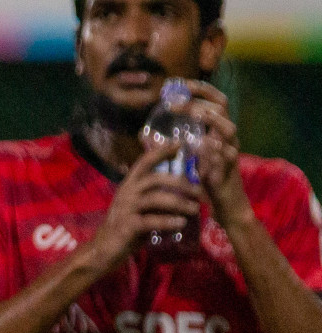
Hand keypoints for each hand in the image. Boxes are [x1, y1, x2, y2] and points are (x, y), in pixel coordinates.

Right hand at [86, 142, 203, 269]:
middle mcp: (126, 193)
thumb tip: (184, 192)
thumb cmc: (125, 228)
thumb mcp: (141, 209)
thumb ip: (157, 199)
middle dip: (181, 183)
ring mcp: (126, 208)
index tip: (179, 144)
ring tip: (195, 209)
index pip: (145, 161)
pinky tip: (181, 224)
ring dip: (179, 203)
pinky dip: (169, 221)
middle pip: (156, 179)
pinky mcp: (128, 225)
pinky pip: (152, 220)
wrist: (103, 251)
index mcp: (129, 185)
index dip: (161, 151)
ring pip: (157, 198)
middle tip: (199, 191)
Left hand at [180, 80, 249, 227]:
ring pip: (229, 128)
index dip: (201, 90)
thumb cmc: (204, 180)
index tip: (181, 83)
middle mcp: (227, 137)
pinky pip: (228, 155)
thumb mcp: (185, 158)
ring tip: (194, 115)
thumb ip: (169, 144)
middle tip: (176, 102)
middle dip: (199, 103)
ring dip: (212, 121)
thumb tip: (143, 134)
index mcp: (217, 131)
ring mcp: (231, 152)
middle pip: (222, 109)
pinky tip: (203, 145)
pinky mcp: (231, 169)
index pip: (214, 102)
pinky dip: (215, 150)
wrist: (225, 206)